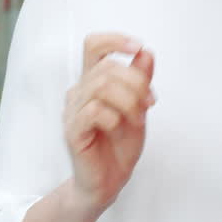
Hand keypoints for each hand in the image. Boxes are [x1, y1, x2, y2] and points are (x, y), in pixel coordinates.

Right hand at [65, 34, 155, 214]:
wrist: (109, 182)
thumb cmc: (120, 144)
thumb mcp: (138, 108)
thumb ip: (141, 80)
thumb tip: (146, 51)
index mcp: (93, 82)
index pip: (94, 45)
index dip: (114, 40)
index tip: (137, 47)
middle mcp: (79, 92)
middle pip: (107, 67)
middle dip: (136, 83)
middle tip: (149, 104)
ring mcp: (73, 111)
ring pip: (102, 86)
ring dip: (129, 101)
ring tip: (137, 118)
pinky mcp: (72, 131)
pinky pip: (94, 111)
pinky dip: (115, 118)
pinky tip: (118, 128)